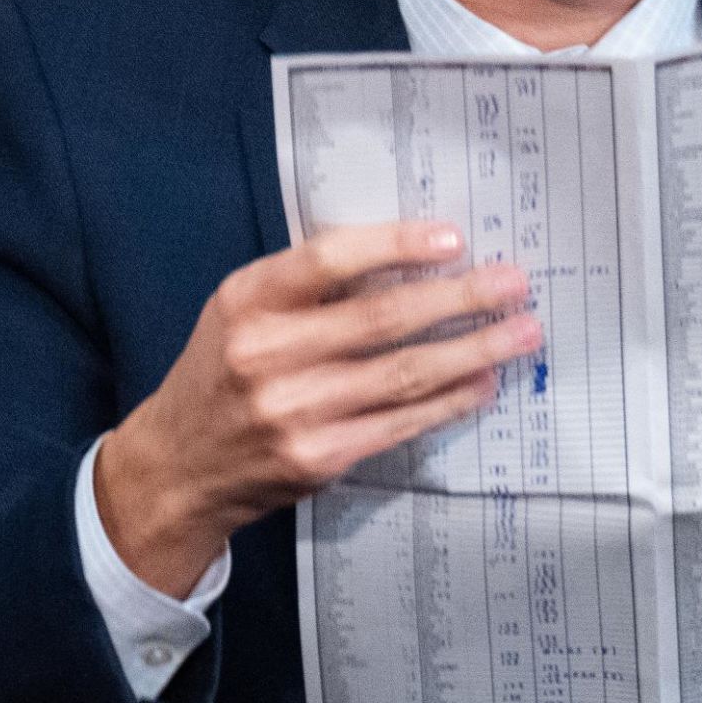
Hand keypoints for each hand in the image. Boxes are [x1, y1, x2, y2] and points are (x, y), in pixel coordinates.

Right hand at [92, 222, 542, 595]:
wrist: (181, 463)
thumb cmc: (224, 372)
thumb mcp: (242, 311)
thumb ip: (306, 288)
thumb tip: (409, 262)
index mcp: (247, 300)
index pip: (330, 261)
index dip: (396, 245)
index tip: (454, 238)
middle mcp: (266, 354)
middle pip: (381, 319)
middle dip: (459, 299)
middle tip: (514, 283)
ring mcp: (294, 411)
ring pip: (403, 375)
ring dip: (473, 351)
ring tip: (520, 332)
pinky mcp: (319, 457)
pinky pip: (401, 423)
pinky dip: (449, 401)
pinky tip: (482, 382)